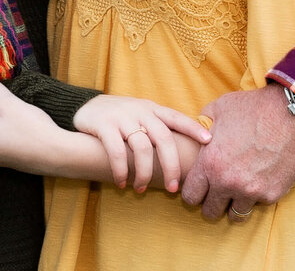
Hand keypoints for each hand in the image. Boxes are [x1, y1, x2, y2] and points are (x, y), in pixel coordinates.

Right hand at [72, 94, 211, 193]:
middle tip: (173, 188)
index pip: (177, 117)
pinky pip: (117, 152)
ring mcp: (122, 117)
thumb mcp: (141, 114)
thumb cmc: (120, 117)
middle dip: (171, 166)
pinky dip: (121, 170)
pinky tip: (122, 183)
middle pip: (163, 138)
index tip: (209, 141)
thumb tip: (184, 150)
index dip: (193, 128)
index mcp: (152, 109)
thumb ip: (158, 126)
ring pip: (141, 148)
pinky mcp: (104, 125)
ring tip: (141, 189)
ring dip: (144, 173)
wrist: (85, 106)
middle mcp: (140, 111)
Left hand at [180, 85, 294, 219]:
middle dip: (211, 203)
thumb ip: (201, 126)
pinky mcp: (272, 194)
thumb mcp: (218, 109)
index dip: (192, 192)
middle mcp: (228, 182)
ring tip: (237, 190)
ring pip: (235, 215)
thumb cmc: (251, 107)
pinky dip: (256, 196)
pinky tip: (258, 180)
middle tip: (217, 193)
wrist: (289, 112)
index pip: (190, 195)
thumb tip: (194, 133)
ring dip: (234, 204)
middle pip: (210, 211)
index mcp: (210, 163)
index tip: (199, 187)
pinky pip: (258, 204)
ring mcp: (251, 191)